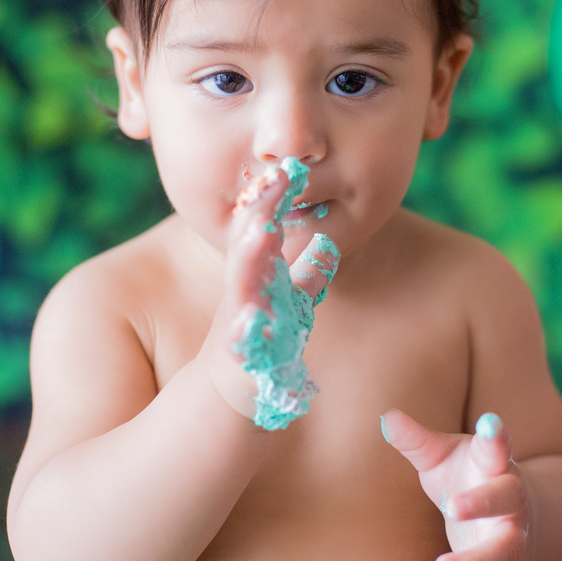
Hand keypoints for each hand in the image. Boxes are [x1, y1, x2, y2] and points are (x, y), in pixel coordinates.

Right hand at [199, 166, 336, 421]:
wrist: (232, 390)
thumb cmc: (265, 339)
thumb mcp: (287, 301)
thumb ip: (307, 274)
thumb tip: (329, 245)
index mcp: (256, 275)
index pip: (261, 230)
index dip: (272, 200)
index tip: (288, 170)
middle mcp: (244, 291)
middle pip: (249, 247)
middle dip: (260, 214)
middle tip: (275, 182)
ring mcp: (240, 321)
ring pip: (243, 286)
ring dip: (250, 258)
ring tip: (260, 232)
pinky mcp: (240, 357)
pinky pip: (244, 342)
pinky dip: (247, 329)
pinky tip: (255, 317)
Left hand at [382, 409, 530, 560]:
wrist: (523, 514)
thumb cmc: (471, 477)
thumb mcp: (443, 457)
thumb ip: (417, 440)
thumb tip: (386, 417)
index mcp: (495, 465)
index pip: (496, 447)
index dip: (495, 435)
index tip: (490, 421)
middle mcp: (511, 501)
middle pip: (505, 498)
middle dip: (482, 502)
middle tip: (452, 507)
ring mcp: (515, 537)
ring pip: (504, 551)